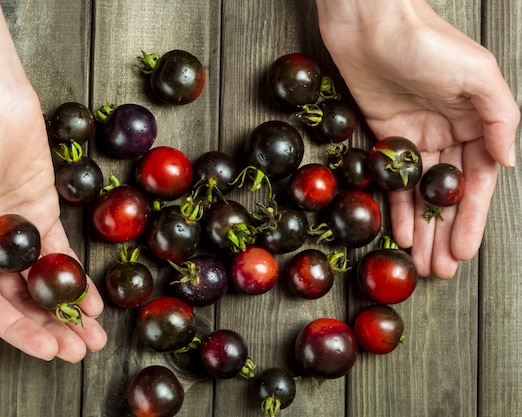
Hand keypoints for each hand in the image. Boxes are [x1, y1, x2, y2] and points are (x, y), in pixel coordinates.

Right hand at [0, 85, 106, 361]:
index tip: (48, 350)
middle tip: (78, 349)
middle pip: (21, 300)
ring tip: (91, 335)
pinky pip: (61, 254)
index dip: (19, 332)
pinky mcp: (44, 214)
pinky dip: (76, 278)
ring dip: (67, 309)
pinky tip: (92, 300)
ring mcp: (18, 233)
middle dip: (50, 327)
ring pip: (44, 282)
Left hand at [317, 0, 519, 277]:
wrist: (372, 24)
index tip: (465, 251)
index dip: (472, 219)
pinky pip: (392, 180)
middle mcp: (448, 133)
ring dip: (421, 228)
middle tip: (441, 270)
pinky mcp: (384, 135)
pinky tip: (398, 233)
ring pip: (420, 193)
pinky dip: (396, 206)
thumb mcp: (478, 75)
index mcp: (476, 122)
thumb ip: (499, 119)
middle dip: (446, 233)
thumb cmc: (428, 42)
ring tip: (420, 263)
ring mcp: (415, 137)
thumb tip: (508, 163)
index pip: (477, 183)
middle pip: (448, 195)